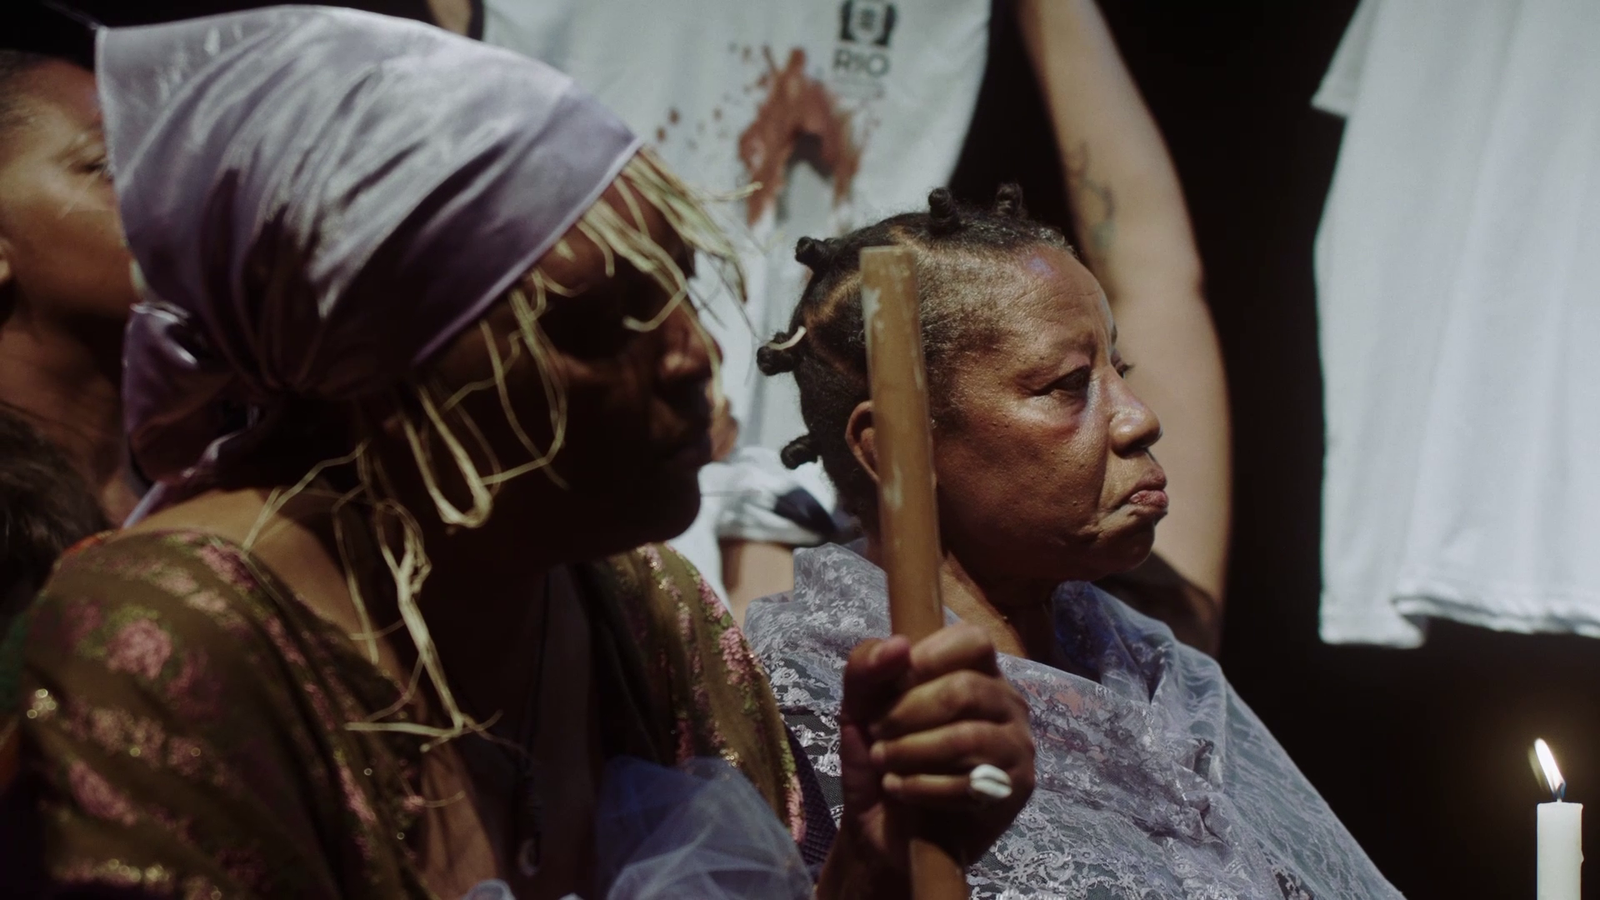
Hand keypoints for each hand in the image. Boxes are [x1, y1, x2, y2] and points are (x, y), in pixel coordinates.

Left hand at [835, 624, 1034, 870]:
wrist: (882, 829)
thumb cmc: (878, 755)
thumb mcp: (857, 707)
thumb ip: (867, 667)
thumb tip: (899, 645)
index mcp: (975, 670)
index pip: (973, 640)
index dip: (929, 657)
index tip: (892, 683)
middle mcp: (1005, 701)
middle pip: (966, 689)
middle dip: (907, 713)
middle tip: (877, 734)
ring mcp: (1016, 744)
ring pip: (968, 737)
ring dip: (911, 752)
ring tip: (884, 763)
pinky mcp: (1015, 788)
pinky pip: (971, 782)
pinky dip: (922, 786)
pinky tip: (901, 790)